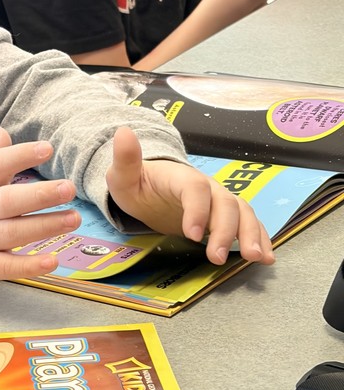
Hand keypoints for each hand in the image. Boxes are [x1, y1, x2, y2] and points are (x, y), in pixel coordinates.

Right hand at [0, 128, 80, 286]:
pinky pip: (6, 267)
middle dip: (40, 195)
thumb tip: (5, 132)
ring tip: (73, 219)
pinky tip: (53, 261)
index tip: (47, 148)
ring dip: (44, 227)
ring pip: (13, 233)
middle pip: (9, 201)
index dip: (20, 156)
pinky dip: (29, 265)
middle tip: (69, 188)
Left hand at [105, 127, 274, 265]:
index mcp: (181, 177)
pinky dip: (260, 239)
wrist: (150, 189)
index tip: (192, 234)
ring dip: (252, 235)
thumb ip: (125, 158)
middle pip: (225, 203)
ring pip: (243, 213)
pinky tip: (266, 257)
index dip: (197, 209)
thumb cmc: (137, 184)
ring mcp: (219, 201)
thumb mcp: (123, 175)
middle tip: (217, 257)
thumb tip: (123, 131)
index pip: (195, 188)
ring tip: (255, 258)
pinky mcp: (225, 217)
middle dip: (225, 230)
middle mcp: (207, 187)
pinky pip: (248, 224)